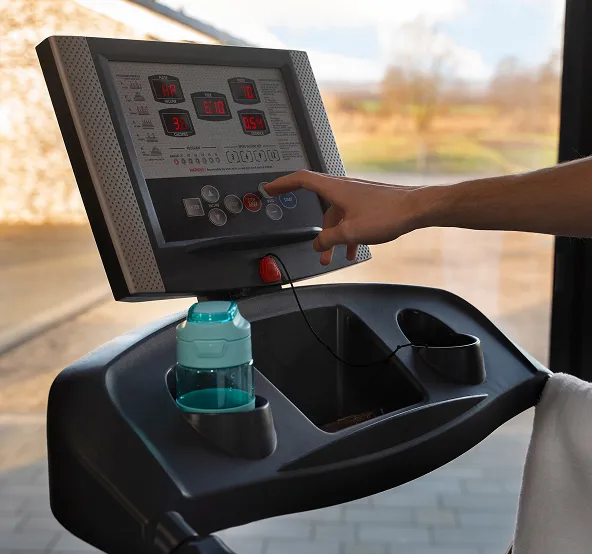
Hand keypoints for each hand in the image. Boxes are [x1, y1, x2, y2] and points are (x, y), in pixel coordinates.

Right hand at [264, 170, 425, 264]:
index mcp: (335, 189)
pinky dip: (346, 234)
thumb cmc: (387, 214)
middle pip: (319, 207)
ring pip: (336, 217)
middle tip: (305, 240)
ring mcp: (356, 196)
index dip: (282, 183)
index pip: (301, 180)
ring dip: (332, 237)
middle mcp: (344, 189)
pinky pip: (349, 219)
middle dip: (314, 230)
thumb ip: (329, 239)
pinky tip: (352, 250)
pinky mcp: (366, 203)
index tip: (270, 188)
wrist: (415, 209)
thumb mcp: (351, 232)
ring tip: (331, 257)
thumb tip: (318, 245)